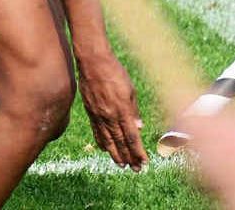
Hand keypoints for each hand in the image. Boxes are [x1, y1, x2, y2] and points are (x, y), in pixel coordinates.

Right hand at [77, 51, 147, 170]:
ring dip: (115, 155)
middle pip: (121, 142)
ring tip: (122, 165)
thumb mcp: (130, 89)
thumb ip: (133, 110)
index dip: (138, 151)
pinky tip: (106, 150)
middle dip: (129, 157)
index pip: (132, 137)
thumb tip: (139, 127)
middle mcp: (109, 117)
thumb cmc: (116, 73)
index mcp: (122, 110)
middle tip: (135, 169)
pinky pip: (97, 133)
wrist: (94, 64)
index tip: (144, 162)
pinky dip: (102, 143)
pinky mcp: (91, 114)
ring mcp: (98, 117)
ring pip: (108, 141)